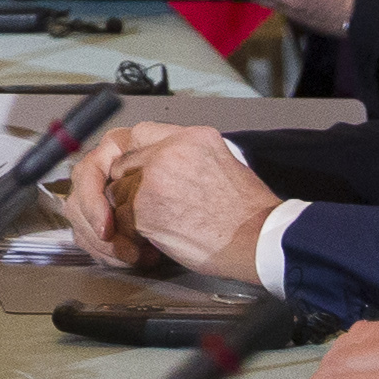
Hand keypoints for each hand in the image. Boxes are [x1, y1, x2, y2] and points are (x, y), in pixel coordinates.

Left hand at [61, 122, 281, 279]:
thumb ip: (186, 157)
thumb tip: (156, 164)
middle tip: (147, 212)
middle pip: (123, 164)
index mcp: (193, 136)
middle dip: (129, 190)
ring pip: (117, 192)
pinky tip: (152, 244)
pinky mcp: (145, 207)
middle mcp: (170, 150)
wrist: (261, 240)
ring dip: (129, 215)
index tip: (135, 175)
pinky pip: (119, 219)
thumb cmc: (248, 214)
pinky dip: (129, 235)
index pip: (141, 134)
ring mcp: (155, 177)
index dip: (135, 159)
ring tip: (155, 230)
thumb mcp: (222, 163)